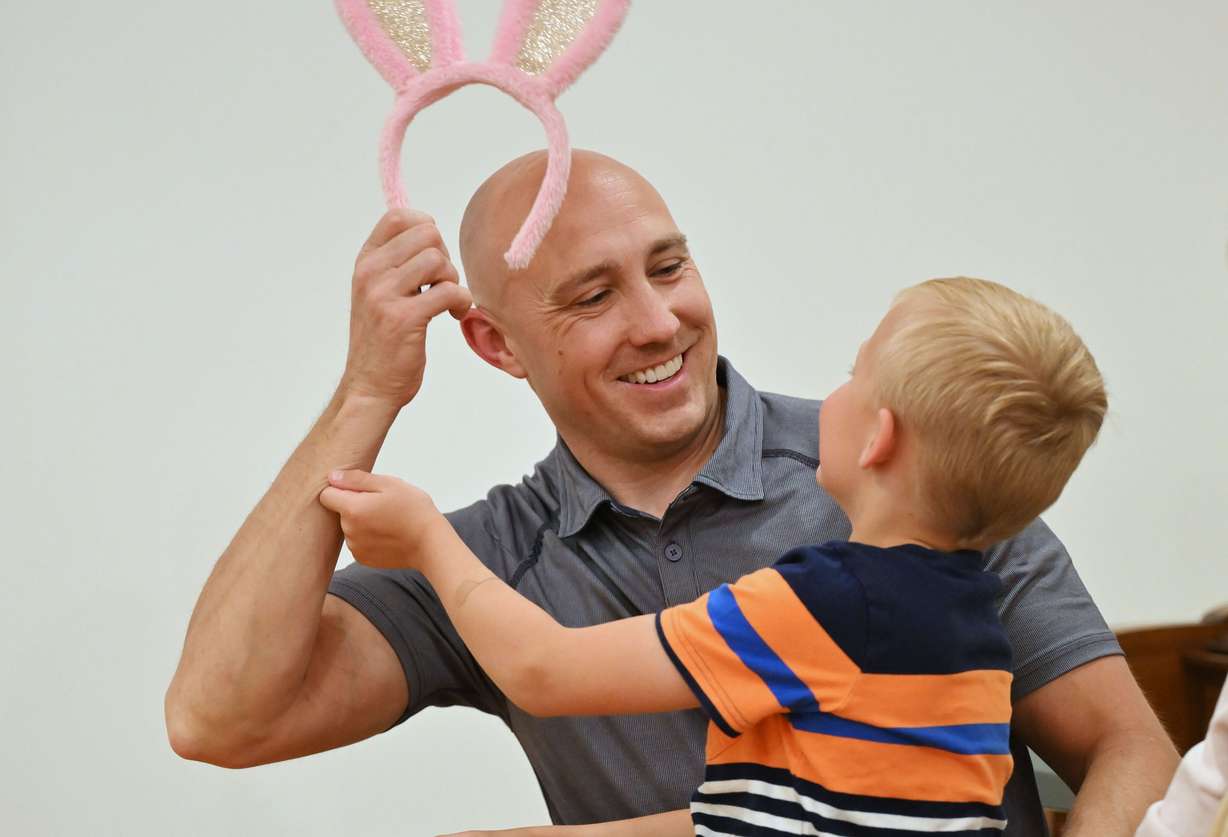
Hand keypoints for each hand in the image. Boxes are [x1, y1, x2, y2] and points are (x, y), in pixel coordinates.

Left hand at [318, 470, 445, 569]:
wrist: (430, 543)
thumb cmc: (413, 509)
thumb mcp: (389, 484)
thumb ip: (356, 479)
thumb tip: (332, 476)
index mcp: (352, 509)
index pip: (326, 495)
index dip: (342, 489)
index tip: (362, 490)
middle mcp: (348, 530)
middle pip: (339, 511)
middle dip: (354, 504)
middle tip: (382, 504)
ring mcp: (355, 547)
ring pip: (349, 527)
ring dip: (361, 521)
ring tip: (387, 520)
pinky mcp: (362, 558)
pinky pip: (357, 542)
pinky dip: (367, 537)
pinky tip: (387, 534)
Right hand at [340, 209, 471, 408]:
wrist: (370, 386)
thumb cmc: (382, 341)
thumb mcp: (378, 292)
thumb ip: (397, 263)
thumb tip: (431, 233)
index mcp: (365, 262)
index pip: (398, 216)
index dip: (427, 228)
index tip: (433, 256)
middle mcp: (370, 273)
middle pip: (427, 234)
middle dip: (446, 256)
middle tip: (443, 283)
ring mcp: (384, 295)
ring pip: (438, 260)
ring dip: (453, 280)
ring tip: (446, 301)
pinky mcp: (404, 319)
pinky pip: (449, 291)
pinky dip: (461, 302)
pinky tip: (453, 314)